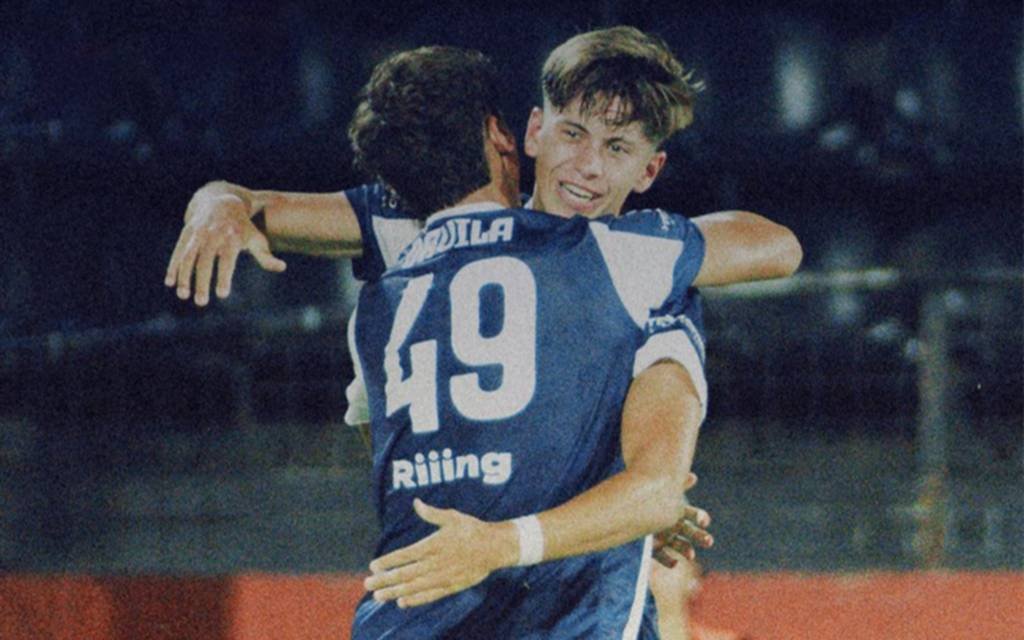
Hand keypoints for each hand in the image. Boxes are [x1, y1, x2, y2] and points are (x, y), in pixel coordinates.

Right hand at [164, 190, 285, 305]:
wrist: (222, 201)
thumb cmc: (243, 228)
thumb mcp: (257, 239)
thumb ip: (266, 256)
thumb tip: (282, 267)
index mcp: (232, 237)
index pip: (227, 259)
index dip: (224, 277)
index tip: (223, 295)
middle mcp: (213, 234)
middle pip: (205, 260)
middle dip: (202, 282)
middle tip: (202, 303)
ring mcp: (198, 233)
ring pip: (188, 256)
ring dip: (184, 276)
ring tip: (183, 296)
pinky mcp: (186, 234)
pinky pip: (178, 252)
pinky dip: (173, 266)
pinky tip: (170, 283)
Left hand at [364, 499, 516, 608]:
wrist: (495, 547)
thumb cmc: (472, 529)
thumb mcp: (452, 517)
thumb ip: (431, 513)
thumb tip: (416, 502)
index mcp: (434, 544)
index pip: (405, 555)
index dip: (388, 561)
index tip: (373, 566)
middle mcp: (436, 562)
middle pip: (405, 574)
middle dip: (385, 580)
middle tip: (367, 584)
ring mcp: (443, 576)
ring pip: (414, 587)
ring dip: (395, 592)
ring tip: (378, 596)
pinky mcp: (451, 586)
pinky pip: (430, 595)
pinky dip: (415, 600)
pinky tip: (402, 602)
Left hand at [652, 473, 712, 566]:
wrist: (625, 507)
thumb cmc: (645, 495)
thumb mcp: (660, 488)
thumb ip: (675, 483)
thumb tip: (693, 476)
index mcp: (677, 511)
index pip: (693, 514)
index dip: (699, 517)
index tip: (704, 521)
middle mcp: (674, 525)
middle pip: (690, 532)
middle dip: (700, 536)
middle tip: (708, 541)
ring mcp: (665, 537)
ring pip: (680, 545)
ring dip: (687, 550)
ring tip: (691, 555)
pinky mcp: (654, 547)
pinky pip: (662, 556)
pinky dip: (668, 560)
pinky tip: (673, 563)